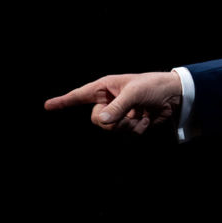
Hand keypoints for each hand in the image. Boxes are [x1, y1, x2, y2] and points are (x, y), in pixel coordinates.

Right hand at [44, 72, 181, 134]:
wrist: (174, 95)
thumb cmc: (153, 86)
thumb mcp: (135, 93)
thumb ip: (118, 107)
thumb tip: (101, 120)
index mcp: (105, 87)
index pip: (79, 95)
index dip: (63, 101)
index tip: (47, 106)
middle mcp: (109, 101)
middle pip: (96, 120)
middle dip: (112, 121)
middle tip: (128, 113)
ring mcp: (118, 114)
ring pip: (111, 130)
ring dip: (128, 126)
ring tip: (140, 115)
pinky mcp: (128, 125)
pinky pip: (125, 136)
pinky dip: (137, 131)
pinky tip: (146, 120)